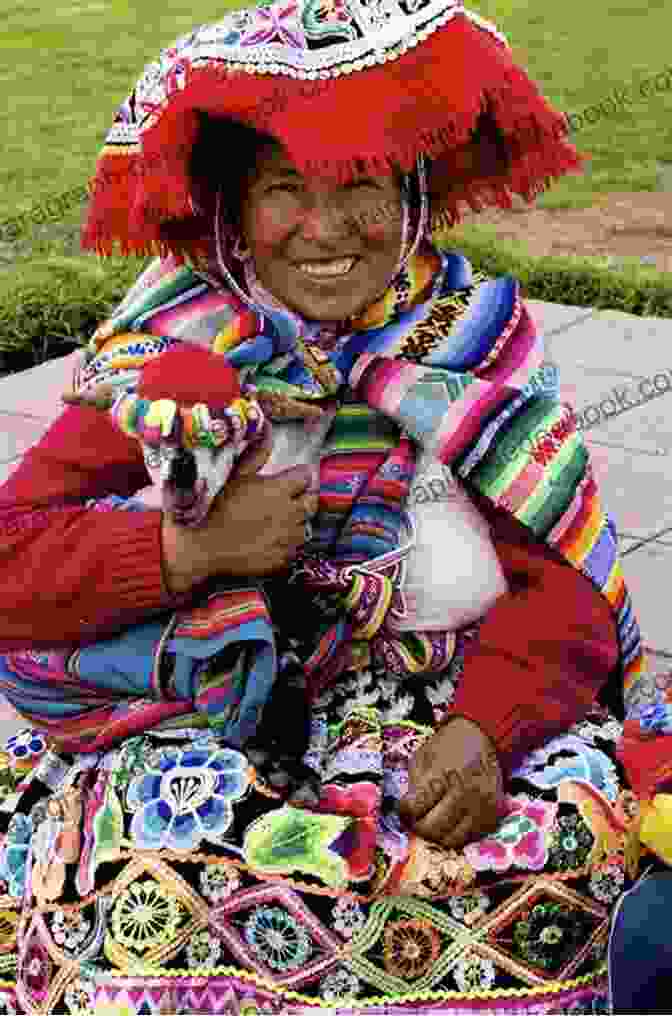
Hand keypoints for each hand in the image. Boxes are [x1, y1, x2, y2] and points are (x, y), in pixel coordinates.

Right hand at [162, 423, 318, 591]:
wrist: (210, 547)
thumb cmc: (221, 510)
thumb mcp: (237, 477)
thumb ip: (256, 455)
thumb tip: (268, 432)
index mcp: (281, 489)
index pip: (307, 476)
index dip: (297, 477)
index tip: (289, 481)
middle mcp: (291, 511)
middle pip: (311, 501)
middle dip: (301, 498)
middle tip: (281, 502)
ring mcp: (290, 536)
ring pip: (303, 524)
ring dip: (293, 521)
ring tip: (271, 522)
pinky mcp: (286, 556)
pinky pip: (294, 546)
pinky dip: (285, 543)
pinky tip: (267, 539)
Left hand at [399, 716, 503, 850]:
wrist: (484, 737)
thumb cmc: (448, 746)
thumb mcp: (423, 757)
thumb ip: (415, 786)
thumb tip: (406, 813)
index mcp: (443, 773)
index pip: (415, 809)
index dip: (404, 811)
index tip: (404, 807)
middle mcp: (465, 793)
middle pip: (431, 829)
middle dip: (417, 826)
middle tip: (415, 818)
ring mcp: (481, 807)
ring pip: (450, 840)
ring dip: (437, 834)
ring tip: (432, 820)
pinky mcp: (492, 816)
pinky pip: (468, 839)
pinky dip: (455, 833)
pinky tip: (450, 820)